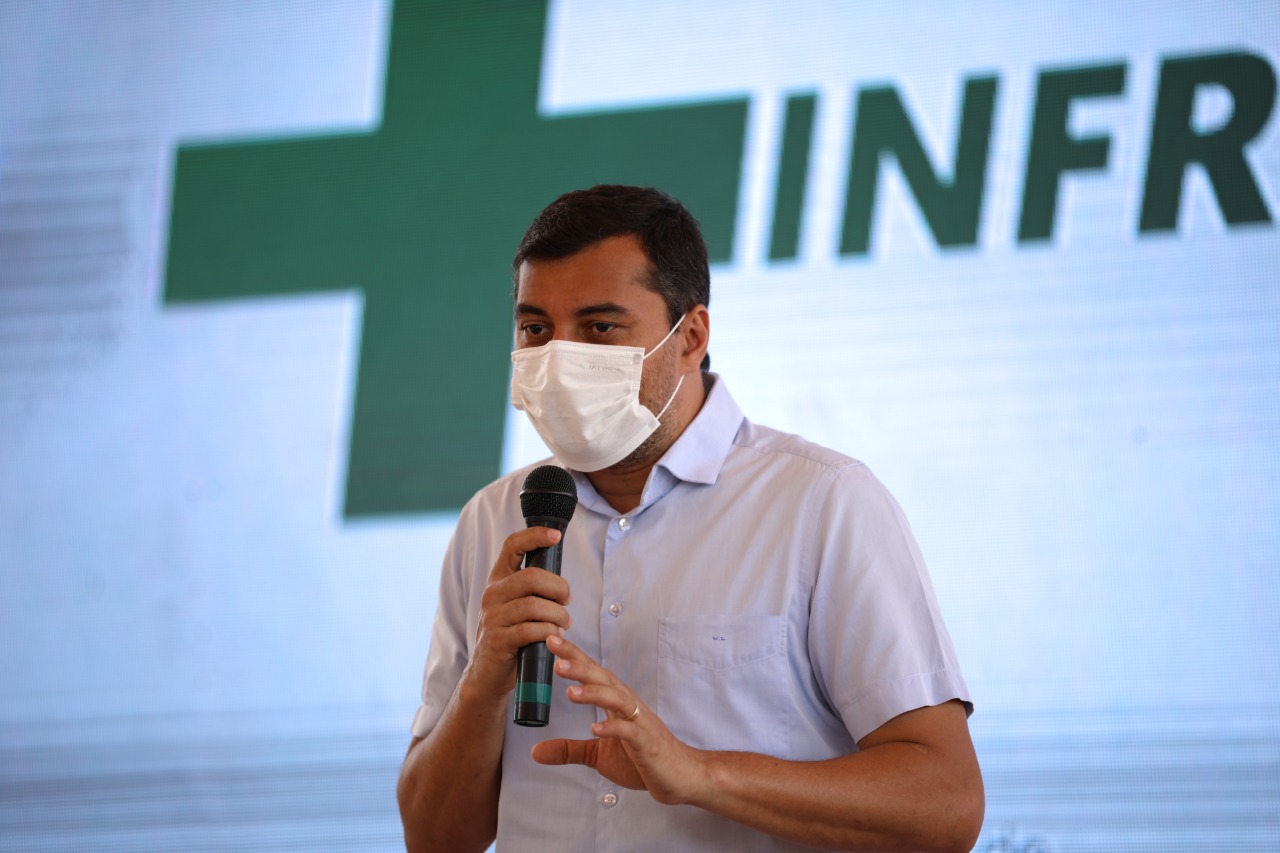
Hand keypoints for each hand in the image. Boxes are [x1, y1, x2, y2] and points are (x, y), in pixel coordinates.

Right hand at [464, 527, 572, 701]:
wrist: (488, 673)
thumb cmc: (511, 636)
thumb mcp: (518, 607)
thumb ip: (533, 590)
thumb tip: (563, 582)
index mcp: (498, 580)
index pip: (512, 545)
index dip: (534, 536)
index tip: (556, 536)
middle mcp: (492, 594)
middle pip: (531, 577)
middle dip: (558, 587)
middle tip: (567, 600)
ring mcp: (492, 617)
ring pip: (535, 606)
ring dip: (558, 615)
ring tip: (564, 624)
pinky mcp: (498, 640)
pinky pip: (531, 630)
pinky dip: (549, 632)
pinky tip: (554, 637)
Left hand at [530, 635, 710, 805]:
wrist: (681, 776)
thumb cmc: (642, 759)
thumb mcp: (598, 755)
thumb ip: (569, 749)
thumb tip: (534, 752)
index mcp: (616, 702)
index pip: (592, 674)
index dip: (573, 656)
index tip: (552, 640)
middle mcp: (628, 705)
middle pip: (602, 678)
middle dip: (579, 664)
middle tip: (555, 651)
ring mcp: (639, 723)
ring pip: (616, 699)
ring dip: (593, 693)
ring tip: (570, 691)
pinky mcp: (647, 743)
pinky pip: (630, 731)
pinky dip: (613, 729)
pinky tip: (595, 729)